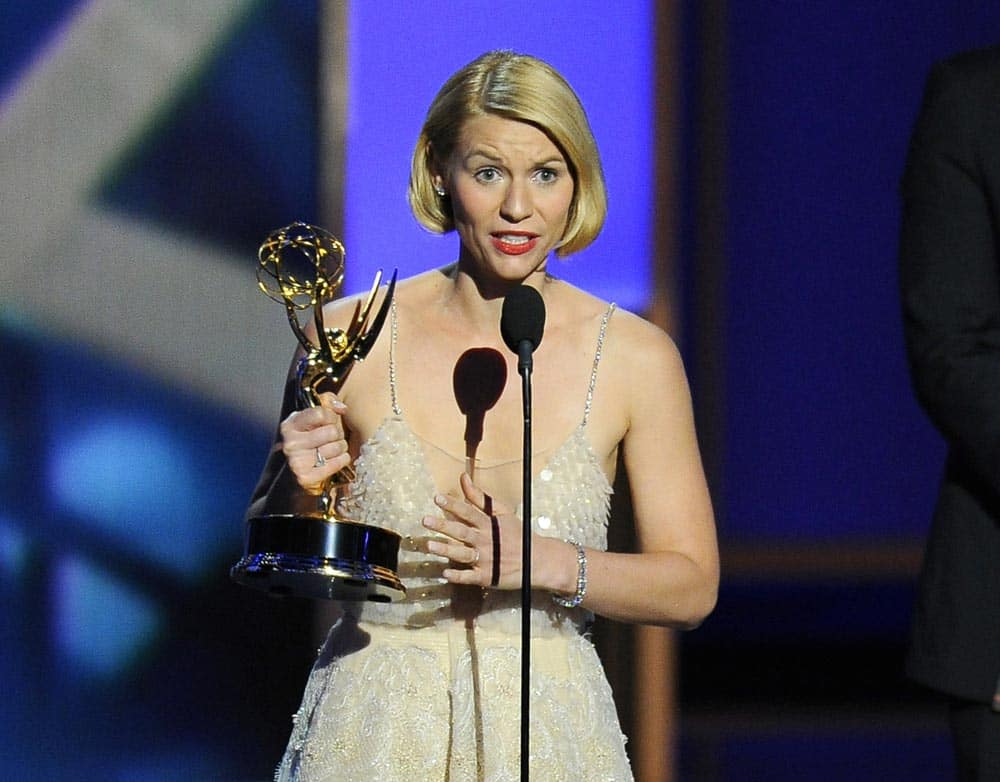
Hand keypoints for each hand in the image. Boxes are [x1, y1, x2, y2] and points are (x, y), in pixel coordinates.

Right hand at [280, 392, 349, 493]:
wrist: (297, 474)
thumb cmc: (310, 440)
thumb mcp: (313, 417)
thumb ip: (327, 402)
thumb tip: (341, 408)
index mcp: (289, 425)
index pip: (320, 413)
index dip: (331, 417)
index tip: (330, 421)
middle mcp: (290, 443)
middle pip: (332, 432)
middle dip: (338, 434)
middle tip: (332, 439)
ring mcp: (296, 462)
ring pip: (337, 447)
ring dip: (340, 448)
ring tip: (332, 449)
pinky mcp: (306, 478)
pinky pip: (338, 462)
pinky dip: (341, 461)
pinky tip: (333, 460)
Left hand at [422, 473, 522, 588]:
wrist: (538, 560)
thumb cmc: (518, 534)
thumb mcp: (502, 512)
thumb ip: (480, 497)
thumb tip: (463, 477)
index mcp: (489, 524)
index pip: (468, 512)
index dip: (453, 504)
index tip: (437, 498)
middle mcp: (486, 541)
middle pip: (462, 532)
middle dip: (444, 526)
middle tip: (426, 520)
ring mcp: (486, 559)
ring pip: (463, 554)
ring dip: (446, 550)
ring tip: (429, 545)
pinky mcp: (488, 576)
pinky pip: (471, 577)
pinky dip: (459, 576)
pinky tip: (446, 573)